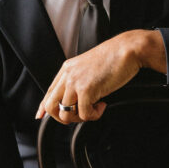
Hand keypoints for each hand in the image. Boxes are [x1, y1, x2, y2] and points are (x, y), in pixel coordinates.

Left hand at [36, 30, 166, 123]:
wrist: (127, 50)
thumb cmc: (114, 58)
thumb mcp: (89, 68)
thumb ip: (79, 80)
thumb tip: (76, 98)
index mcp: (67, 68)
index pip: (48, 92)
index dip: (43, 108)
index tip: (41, 116)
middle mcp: (68, 75)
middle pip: (50, 106)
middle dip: (62, 118)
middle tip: (80, 115)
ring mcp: (75, 82)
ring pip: (65, 114)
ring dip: (81, 118)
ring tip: (94, 109)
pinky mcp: (86, 89)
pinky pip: (84, 114)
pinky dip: (94, 115)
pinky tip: (103, 105)